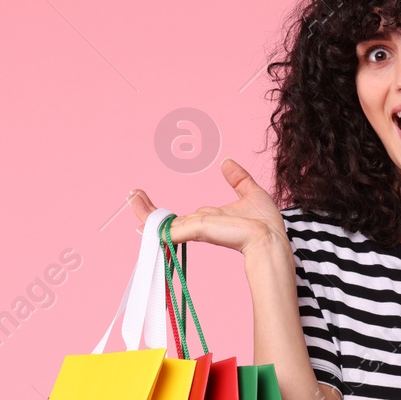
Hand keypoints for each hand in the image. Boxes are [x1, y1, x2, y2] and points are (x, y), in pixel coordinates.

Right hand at [131, 158, 287, 254]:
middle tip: (131, 193)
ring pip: (163, 222)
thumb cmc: (264, 224)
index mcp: (208, 222)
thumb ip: (237, 178)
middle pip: (166, 220)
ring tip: (131, 195)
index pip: (180, 218)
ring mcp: (196, 229)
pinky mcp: (197, 228)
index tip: (148, 198)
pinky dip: (152, 218)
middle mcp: (199, 227)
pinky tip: (139, 219)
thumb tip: (226, 162)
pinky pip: (168, 225)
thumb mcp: (250, 193)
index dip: (164, 211)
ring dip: (144, 209)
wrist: (268, 237)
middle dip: (146, 209)